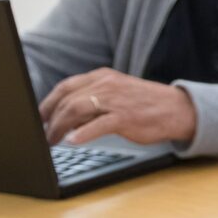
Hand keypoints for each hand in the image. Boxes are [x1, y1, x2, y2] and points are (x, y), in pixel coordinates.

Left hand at [38, 69, 198, 147]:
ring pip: (76, 110)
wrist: (177, 108)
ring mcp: (115, 100)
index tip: (40, 117)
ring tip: (53, 140)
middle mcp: (106, 84)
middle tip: (45, 135)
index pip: (65, 86)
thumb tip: (66, 115)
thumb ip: (93, 98)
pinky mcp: (125, 117)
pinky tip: (73, 141)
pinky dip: (82, 134)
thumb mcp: (117, 92)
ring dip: (59, 127)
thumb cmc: (145, 104)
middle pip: (67, 100)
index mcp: (102, 76)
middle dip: (50, 119)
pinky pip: (97, 124)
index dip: (47, 103)